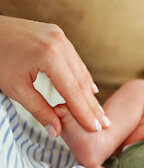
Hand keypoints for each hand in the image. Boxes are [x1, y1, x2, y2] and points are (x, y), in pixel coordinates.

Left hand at [0, 16, 106, 136]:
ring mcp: (61, 37)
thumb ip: (39, 110)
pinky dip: (82, 78)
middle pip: (81, 82)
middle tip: (104, 124)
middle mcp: (60, 44)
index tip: (95, 128)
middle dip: (92, 105)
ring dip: (90, 93)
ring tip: (99, 112)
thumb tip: (56, 132)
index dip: (85, 113)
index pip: (73, 91)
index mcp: (49, 56)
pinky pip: (75, 61)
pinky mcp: (59, 35)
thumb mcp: (15, 88)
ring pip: (81, 71)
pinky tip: (90, 91)